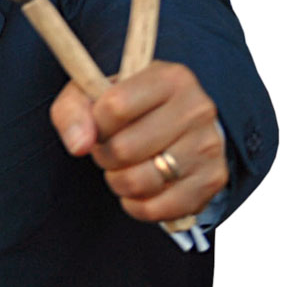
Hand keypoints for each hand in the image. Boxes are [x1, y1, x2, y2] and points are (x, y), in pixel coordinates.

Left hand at [49, 61, 227, 222]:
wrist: (175, 120)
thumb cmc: (127, 105)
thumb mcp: (93, 93)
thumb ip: (72, 112)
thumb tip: (78, 145)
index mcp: (169, 78)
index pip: (115, 106)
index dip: (95, 123)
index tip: (98, 123)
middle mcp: (196, 108)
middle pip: (125, 149)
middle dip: (103, 155)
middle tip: (106, 149)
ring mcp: (208, 146)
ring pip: (141, 181)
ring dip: (118, 181)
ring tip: (120, 168)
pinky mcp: (213, 180)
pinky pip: (161, 208)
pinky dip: (137, 205)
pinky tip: (136, 190)